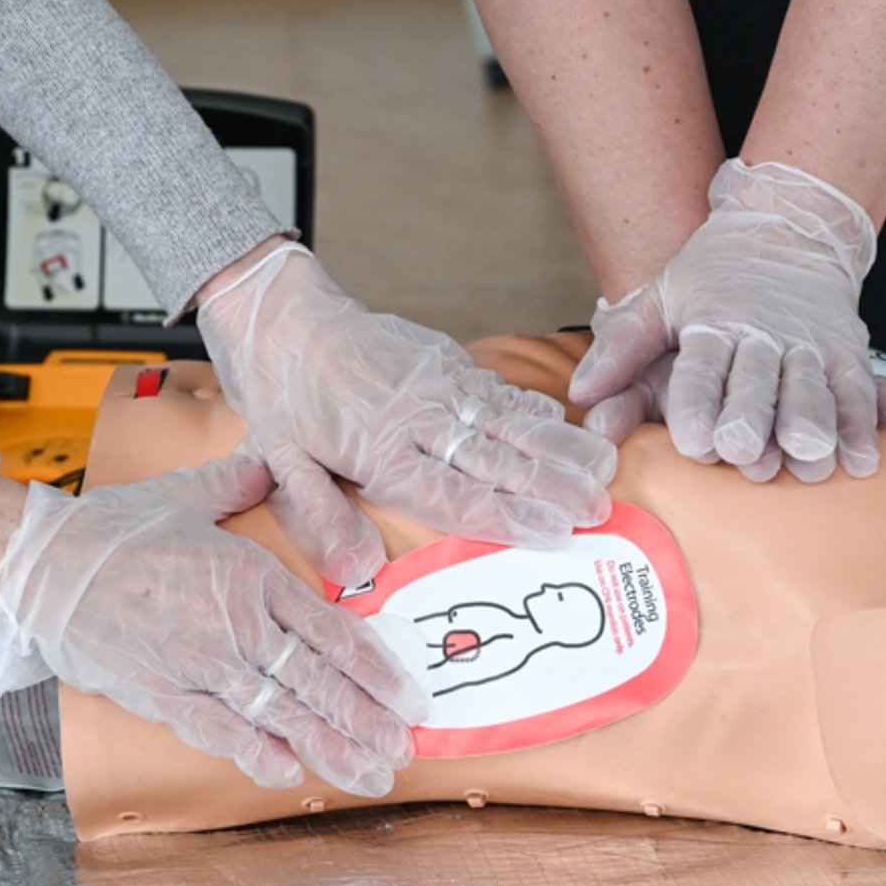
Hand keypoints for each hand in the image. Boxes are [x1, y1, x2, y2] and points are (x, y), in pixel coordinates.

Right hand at [0, 457, 428, 796]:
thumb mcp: (188, 493)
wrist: (41, 564)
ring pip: (279, 715)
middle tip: (403, 751)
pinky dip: (257, 755)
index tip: (409, 699)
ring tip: (368, 774)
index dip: (378, 671)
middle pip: (318, 683)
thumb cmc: (112, 528)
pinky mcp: (161, 694)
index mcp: (250, 576)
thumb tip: (272, 459)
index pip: (333, 633)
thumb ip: (239, 482)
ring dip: (329, 748)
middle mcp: (234, 625)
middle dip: (367, 722)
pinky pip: (219, 733)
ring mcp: (199, 665)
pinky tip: (290, 774)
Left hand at [196, 242, 615, 583]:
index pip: (453, 495)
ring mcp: (437, 384)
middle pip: (496, 460)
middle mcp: (417, 418)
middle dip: (553, 486)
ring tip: (604, 467)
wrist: (283, 316)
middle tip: (599, 508)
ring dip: (560, 446)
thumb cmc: (282, 397)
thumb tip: (353, 570)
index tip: (554, 531)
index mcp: (378, 451)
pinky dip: (537, 407)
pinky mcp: (447, 359)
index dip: (508, 516)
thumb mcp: (281, 464)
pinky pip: (499, 389)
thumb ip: (321, 517)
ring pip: (509, 420)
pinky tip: (569, 423)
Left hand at [569, 159, 885, 480]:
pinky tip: (861, 460)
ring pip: (811, 388)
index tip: (692, 441)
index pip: (701, 367)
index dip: (696, 403)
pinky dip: (862, 426)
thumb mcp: (661, 297)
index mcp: (713, 322)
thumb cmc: (714, 276)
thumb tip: (581, 396)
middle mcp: (762, 333)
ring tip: (807, 457)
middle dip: (750, 416)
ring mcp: (809, 342)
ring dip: (811, 424)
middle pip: (756, 381)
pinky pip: (855, 391)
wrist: (786, 227)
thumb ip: (622, 349)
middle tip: (742, 454)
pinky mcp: (846, 351)